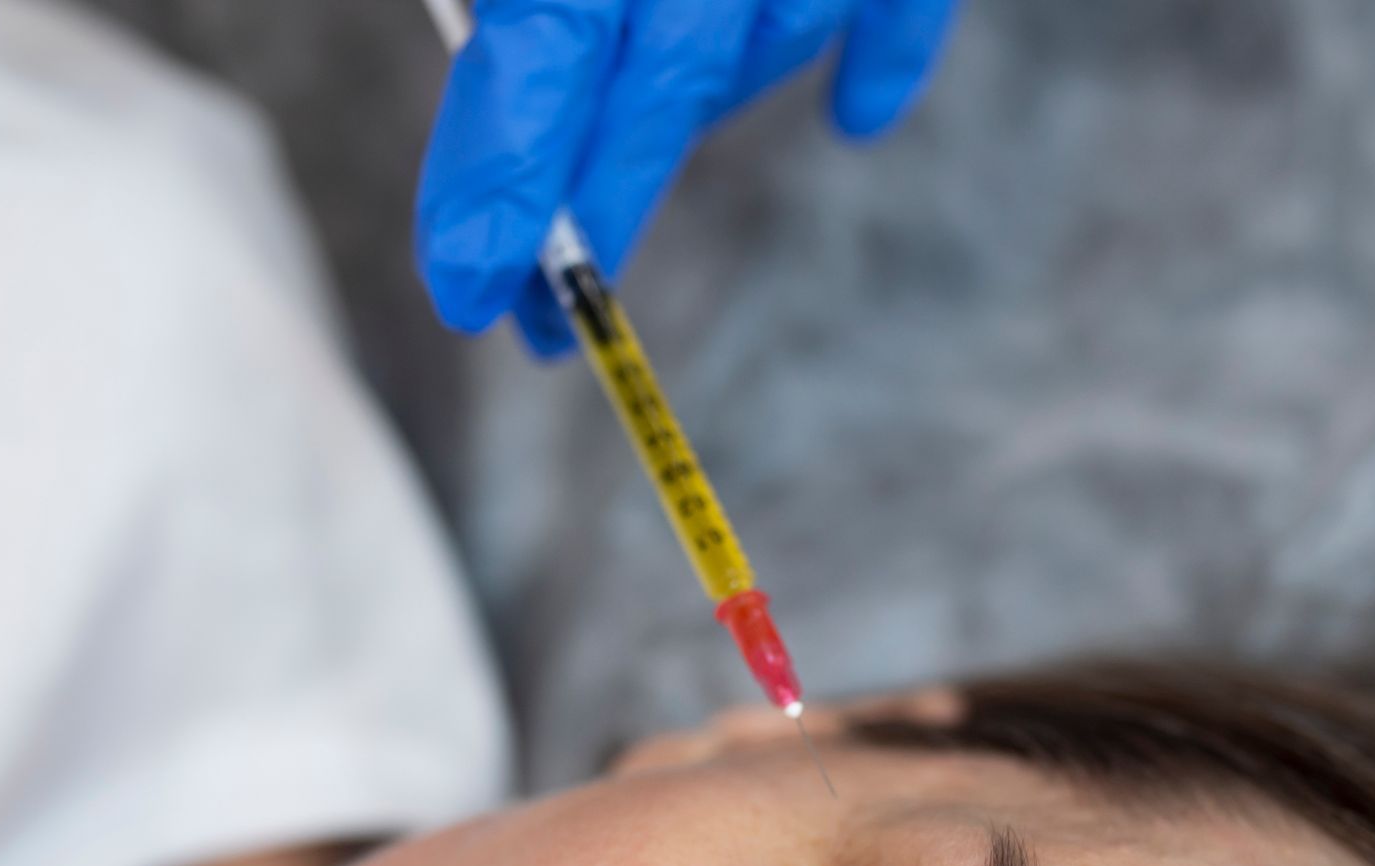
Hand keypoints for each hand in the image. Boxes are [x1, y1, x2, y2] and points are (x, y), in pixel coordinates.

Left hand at [415, 0, 957, 354]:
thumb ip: (536, 10)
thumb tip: (513, 111)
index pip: (541, 45)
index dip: (502, 171)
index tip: (465, 287)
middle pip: (660, 85)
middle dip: (594, 214)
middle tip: (538, 325)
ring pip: (774, 36)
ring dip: (704, 94)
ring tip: (636, 139)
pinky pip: (909, 3)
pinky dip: (885, 56)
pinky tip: (856, 113)